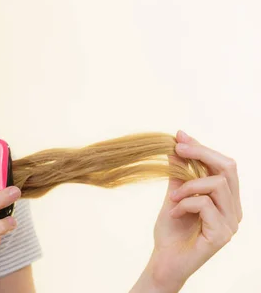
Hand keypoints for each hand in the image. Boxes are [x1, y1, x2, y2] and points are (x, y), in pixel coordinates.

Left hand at [138, 130, 241, 291]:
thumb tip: (177, 144)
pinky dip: (185, 203)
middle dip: (201, 153)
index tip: (180, 137)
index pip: (224, 164)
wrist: (164, 261)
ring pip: (218, 184)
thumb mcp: (174, 195)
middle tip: (176, 149)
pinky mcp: (222, 235)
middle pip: (228, 168)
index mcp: (226, 199)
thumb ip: (179, 173)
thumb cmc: (171, 231)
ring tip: (172, 197)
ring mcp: (231, 223)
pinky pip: (206, 205)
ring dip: (189, 185)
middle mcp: (234, 209)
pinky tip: (173, 212)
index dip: (203, 148)